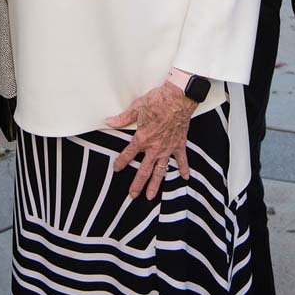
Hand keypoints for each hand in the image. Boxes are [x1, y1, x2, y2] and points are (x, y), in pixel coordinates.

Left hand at [106, 83, 194, 199]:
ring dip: (155, 184)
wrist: (177, 98)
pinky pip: (181, 159)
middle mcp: (154, 147)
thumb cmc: (158, 101)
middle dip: (137, 184)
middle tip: (133, 195)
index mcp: (142, 138)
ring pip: (160, 170)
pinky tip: (185, 177)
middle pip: (144, 170)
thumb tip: (109, 121)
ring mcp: (167, 148)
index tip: (116, 169)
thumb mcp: (137, 107)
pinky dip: (184, 168)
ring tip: (151, 196)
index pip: (128, 154)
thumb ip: (123, 118)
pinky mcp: (179, 144)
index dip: (121, 162)